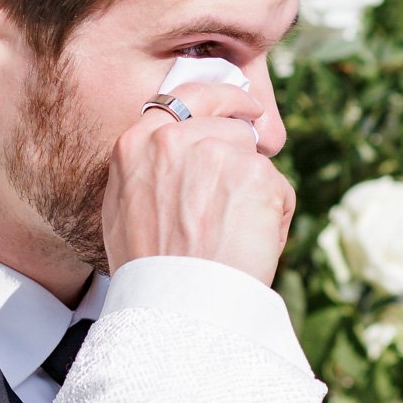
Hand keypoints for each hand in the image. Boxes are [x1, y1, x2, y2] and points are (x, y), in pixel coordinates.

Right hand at [103, 82, 294, 284]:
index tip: (245, 108)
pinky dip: (273, 220)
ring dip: (255, 195)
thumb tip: (174, 151)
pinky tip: (250, 248)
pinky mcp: (256, 175)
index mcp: (138, 143)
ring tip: (232, 239)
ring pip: (257, 162)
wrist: (177, 305)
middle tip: (239, 199)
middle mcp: (176, 138)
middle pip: (231, 129)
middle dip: (242, 159)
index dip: (222, 100)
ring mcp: (219, 153)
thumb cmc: (149, 270)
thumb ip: (146, 169)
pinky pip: (279, 190)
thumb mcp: (122, 209)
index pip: (186, 97)